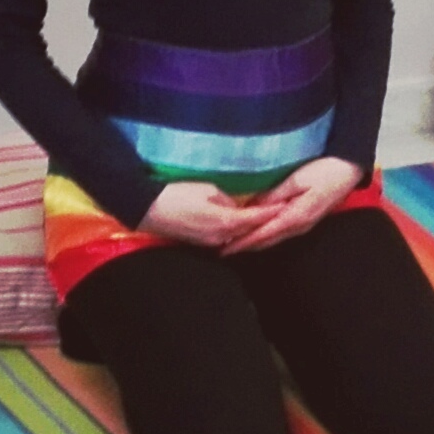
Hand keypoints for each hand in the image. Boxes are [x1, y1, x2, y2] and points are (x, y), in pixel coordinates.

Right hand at [136, 179, 270, 248]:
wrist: (148, 210)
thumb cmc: (176, 195)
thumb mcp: (206, 190)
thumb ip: (226, 199)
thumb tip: (235, 206)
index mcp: (225, 221)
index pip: (255, 218)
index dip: (271, 212)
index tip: (285, 206)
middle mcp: (221, 236)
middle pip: (248, 230)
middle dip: (264, 222)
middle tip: (280, 213)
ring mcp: (210, 242)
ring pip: (236, 236)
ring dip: (249, 228)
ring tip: (264, 218)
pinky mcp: (201, 243)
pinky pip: (224, 237)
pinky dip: (234, 232)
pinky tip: (240, 225)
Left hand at [222, 157, 362, 253]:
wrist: (348, 171)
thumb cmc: (324, 171)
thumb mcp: (297, 180)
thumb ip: (275, 194)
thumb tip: (255, 206)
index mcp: (295, 216)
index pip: (263, 234)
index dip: (244, 242)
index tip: (227, 249)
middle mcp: (298, 226)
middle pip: (267, 241)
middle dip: (246, 247)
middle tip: (224, 251)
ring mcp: (303, 225)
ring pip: (273, 239)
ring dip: (254, 243)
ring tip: (235, 245)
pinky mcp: (305, 220)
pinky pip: (280, 233)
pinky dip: (265, 236)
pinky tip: (257, 234)